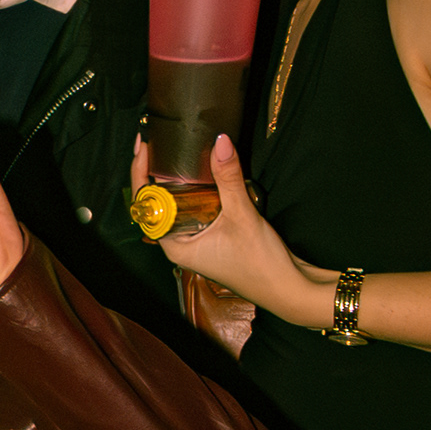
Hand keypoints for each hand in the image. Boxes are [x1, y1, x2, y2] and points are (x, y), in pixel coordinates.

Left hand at [128, 134, 333, 326]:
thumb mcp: (242, 216)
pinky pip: (197, 206)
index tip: (145, 146)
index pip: (146, 203)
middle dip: (158, 172)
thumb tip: (220, 143)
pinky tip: (202, 171)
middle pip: (159, 200)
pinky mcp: (212, 234)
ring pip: (179, 202)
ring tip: (175, 149)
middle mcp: (180, 242)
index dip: (142, 173)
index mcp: (174, 244)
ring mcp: (196, 239)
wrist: (289, 288)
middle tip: (160, 141)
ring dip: (179, 178)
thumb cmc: (261, 265)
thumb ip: (229, 179)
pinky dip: (198, 188)